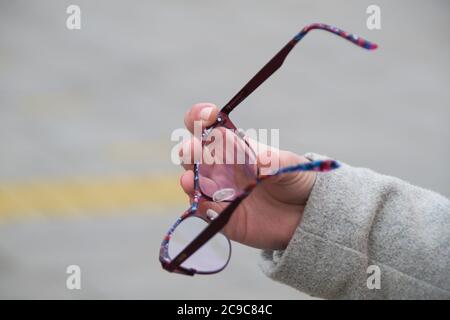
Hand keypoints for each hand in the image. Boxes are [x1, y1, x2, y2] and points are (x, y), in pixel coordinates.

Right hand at [179, 103, 315, 249]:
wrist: (305, 215)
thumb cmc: (295, 180)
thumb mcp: (292, 165)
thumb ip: (276, 161)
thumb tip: (258, 161)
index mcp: (234, 147)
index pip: (208, 127)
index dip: (200, 117)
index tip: (208, 114)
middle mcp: (220, 167)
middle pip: (193, 154)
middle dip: (189, 150)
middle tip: (194, 150)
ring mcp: (218, 191)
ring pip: (194, 183)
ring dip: (189, 180)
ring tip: (190, 180)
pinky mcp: (221, 216)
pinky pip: (205, 210)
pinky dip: (201, 206)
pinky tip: (204, 203)